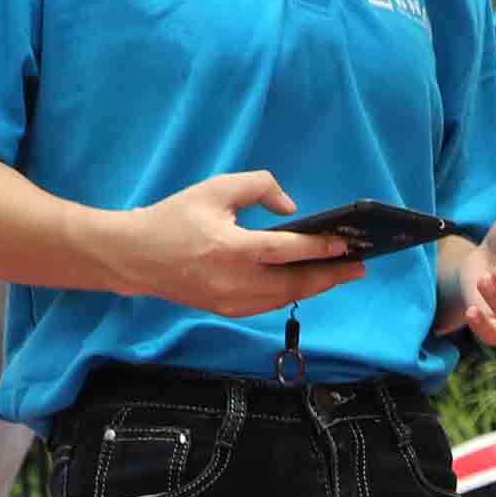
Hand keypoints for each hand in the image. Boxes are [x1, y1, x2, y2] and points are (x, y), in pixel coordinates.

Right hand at [105, 171, 369, 322]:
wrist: (136, 257)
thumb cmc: (175, 218)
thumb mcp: (215, 188)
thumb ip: (257, 187)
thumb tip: (290, 209)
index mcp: (228, 248)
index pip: (284, 251)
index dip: (318, 248)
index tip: (346, 245)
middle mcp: (232, 281)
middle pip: (293, 283)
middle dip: (330, 276)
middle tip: (359, 266)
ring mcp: (230, 301)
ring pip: (284, 297)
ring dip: (315, 286)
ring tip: (340, 274)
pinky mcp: (226, 309)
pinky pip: (268, 304)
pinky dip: (291, 293)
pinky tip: (308, 281)